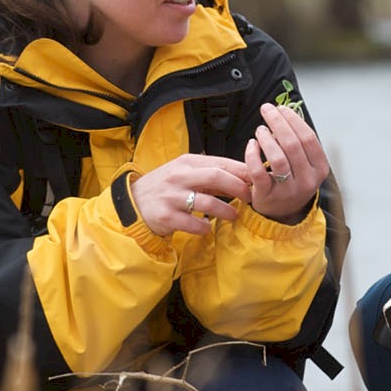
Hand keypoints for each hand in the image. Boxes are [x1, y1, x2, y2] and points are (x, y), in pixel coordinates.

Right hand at [132, 153, 256, 236]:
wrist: (133, 203)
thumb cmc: (165, 187)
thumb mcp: (184, 173)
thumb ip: (210, 175)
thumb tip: (243, 177)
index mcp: (187, 163)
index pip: (220, 163)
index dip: (242, 171)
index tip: (256, 180)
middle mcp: (179, 176)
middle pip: (216, 177)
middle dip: (239, 187)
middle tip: (250, 198)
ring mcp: (172, 196)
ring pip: (208, 202)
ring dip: (226, 211)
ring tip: (234, 216)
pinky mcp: (167, 216)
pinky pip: (193, 223)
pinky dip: (204, 227)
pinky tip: (208, 228)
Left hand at [241, 100, 326, 222]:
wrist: (282, 213)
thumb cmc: (292, 182)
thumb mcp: (305, 165)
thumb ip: (299, 143)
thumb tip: (286, 114)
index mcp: (319, 169)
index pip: (309, 138)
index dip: (294, 120)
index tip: (282, 108)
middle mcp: (307, 180)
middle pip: (293, 144)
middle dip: (278, 122)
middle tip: (267, 110)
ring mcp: (288, 190)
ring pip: (277, 158)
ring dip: (267, 138)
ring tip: (260, 129)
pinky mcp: (268, 195)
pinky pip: (258, 172)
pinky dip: (252, 155)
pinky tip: (252, 144)